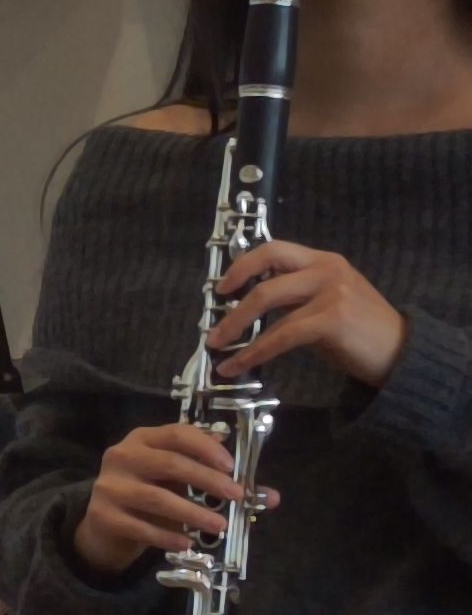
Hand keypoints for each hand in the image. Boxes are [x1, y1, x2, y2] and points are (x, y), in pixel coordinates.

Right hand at [74, 421, 276, 573]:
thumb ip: (220, 483)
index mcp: (144, 439)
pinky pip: (139, 526)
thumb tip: (270, 497)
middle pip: (168, 464)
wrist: (107, 521)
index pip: (177, 434)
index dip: (206, 448)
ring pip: (155, 498)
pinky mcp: (101, 515)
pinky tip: (187, 542)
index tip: (232, 466)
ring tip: (219, 526)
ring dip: (192, 513)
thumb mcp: (182, 481)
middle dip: (206, 480)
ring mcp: (108, 486)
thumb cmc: (153, 492)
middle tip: (235, 497)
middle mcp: (122, 456)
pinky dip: (166, 535)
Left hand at [206, 239, 405, 385]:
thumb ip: (294, 297)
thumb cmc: (359, 332)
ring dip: (235, 328)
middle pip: (265, 275)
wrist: (401, 353)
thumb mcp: (326, 303)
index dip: (243, 265)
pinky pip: (281, 335)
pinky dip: (254, 352)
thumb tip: (246, 308)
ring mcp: (331, 292)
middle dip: (232, 303)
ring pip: (267, 302)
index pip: (275, 249)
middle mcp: (327, 269)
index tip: (222, 287)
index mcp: (323, 261)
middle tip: (213, 327)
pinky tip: (238, 365)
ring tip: (217, 348)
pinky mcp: (332, 319)